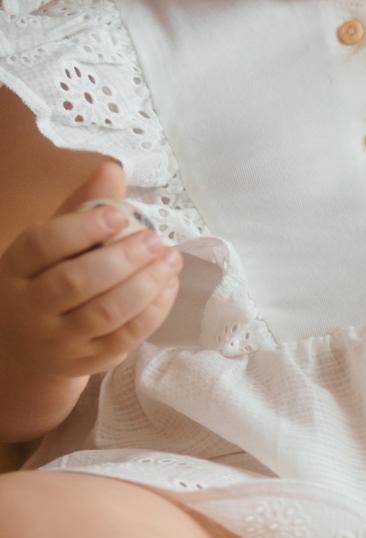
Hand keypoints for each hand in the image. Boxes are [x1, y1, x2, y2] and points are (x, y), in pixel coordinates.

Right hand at [0, 162, 181, 382]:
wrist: (28, 349)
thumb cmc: (46, 282)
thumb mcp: (51, 246)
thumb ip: (80, 209)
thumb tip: (111, 169)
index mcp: (16, 270)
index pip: (42, 245)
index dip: (81, 228)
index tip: (118, 214)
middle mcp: (31, 307)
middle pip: (77, 281)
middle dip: (122, 258)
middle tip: (154, 240)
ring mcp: (60, 339)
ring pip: (106, 312)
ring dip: (145, 284)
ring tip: (170, 260)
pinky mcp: (89, 361)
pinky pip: (127, 336)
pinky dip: (153, 311)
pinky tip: (168, 287)